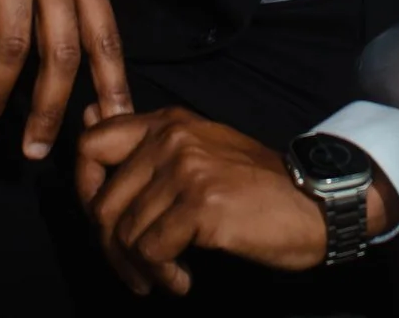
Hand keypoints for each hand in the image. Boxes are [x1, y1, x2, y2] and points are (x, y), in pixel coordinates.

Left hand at [76, 108, 397, 295]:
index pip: (90, 145)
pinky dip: (162, 276)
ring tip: (164, 278)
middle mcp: (172, 138)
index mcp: (167, 122)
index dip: (84, 190)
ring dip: (138, 269)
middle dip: (110, 248)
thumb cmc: (255, 186)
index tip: (105, 223)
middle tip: (134, 270)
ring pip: (123, 233)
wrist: (315, 203)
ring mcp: (187, 169)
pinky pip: (151, 252)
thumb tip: (86, 117)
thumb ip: (141, 139)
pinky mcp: (201, 204)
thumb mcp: (198, 151)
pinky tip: (183, 280)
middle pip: (100, 201)